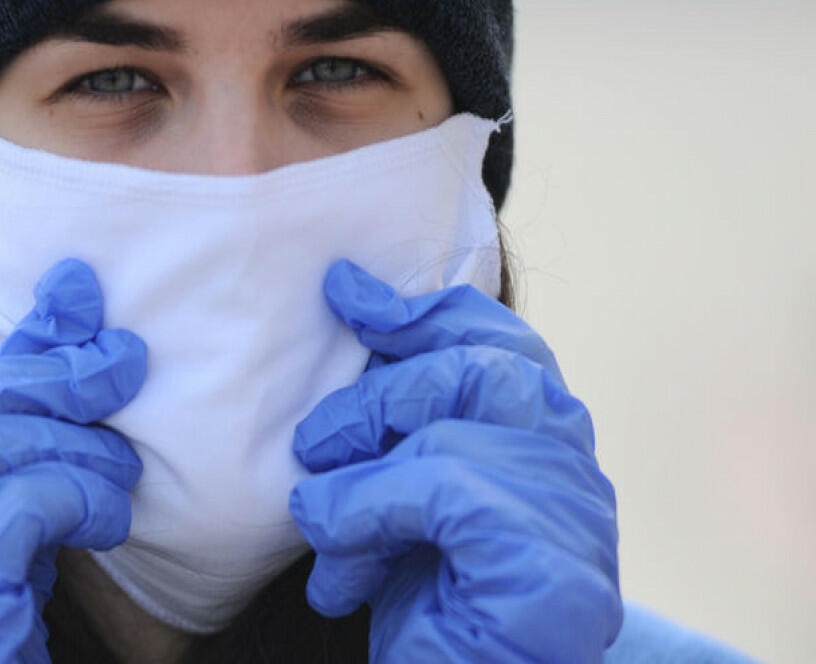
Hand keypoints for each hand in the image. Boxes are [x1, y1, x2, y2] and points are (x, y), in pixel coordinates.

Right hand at [0, 259, 145, 663]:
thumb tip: (70, 400)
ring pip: (1, 444)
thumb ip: (5, 477)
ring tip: (124, 471)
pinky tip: (112, 518)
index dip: (17, 342)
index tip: (75, 297)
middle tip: (124, 361)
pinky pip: (28, 502)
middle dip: (56, 371)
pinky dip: (83, 497)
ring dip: (80, 448)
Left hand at [289, 260, 620, 662]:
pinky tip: (337, 572)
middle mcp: (572, 466)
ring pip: (452, 433)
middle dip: (378, 395)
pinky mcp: (551, 570)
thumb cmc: (428, 594)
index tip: (345, 292)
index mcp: (545, 436)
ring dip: (362, 468)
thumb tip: (352, 311)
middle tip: (313, 442)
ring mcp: (573, 517)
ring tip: (312, 515)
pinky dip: (369, 515)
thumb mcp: (404, 491)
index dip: (422, 310)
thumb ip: (402, 420)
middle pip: (477, 371)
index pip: (499, 342)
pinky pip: (444, 495)